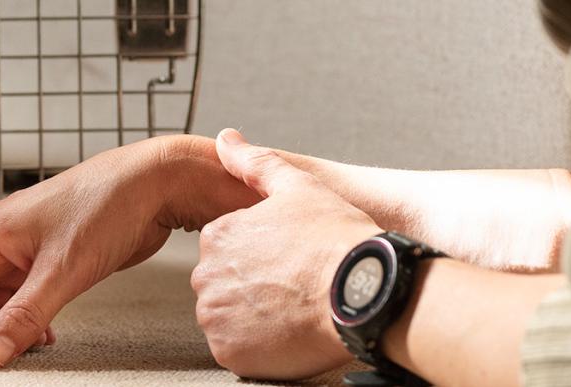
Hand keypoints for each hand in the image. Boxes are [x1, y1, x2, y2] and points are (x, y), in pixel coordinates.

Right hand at [0, 136, 258, 367]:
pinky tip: (46, 334)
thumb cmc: (108, 204)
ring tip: (30, 345)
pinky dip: (24, 320)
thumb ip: (23, 316)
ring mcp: (20, 250)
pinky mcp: (45, 259)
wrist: (153, 184)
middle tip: (5, 353)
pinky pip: (17, 296)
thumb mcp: (63, 270)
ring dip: (2, 328)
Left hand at [192, 129, 382, 379]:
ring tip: (293, 309)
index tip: (288, 262)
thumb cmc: (338, 240)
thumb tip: (226, 139)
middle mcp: (207, 275)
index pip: (227, 251)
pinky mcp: (230, 352)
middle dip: (253, 288)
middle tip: (294, 287)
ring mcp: (217, 316)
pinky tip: (288, 331)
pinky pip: (237, 350)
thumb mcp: (299, 186)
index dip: (262, 257)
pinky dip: (258, 346)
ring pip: (229, 318)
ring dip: (254, 317)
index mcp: (218, 235)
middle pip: (224, 285)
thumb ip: (255, 164)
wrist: (363, 292)